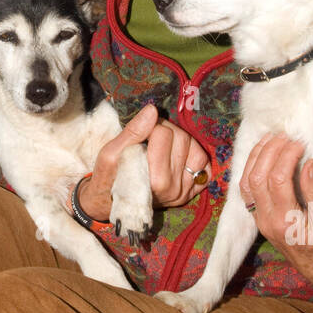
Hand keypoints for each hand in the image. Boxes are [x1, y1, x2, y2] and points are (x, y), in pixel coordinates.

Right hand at [80, 104, 211, 221]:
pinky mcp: (191, 192)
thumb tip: (152, 110)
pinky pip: (204, 164)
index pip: (163, 133)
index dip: (149, 126)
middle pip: (181, 138)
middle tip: (149, 138)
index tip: (139, 134)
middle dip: (165, 130)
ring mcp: (184, 192)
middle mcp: (173, 189)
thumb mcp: (110, 152)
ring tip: (162, 146)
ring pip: (196, 148)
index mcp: (153, 181)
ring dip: (180, 140)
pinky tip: (177, 156)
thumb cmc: (108, 176)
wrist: (110, 203)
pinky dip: (192, 154)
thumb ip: (132, 132)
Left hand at [238, 133, 312, 291]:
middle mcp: (266, 220)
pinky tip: (261, 156)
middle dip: (269, 152)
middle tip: (285, 136)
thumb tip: (309, 163)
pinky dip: (251, 170)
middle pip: (257, 178)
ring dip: (256, 158)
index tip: (300, 143)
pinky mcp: (259, 218)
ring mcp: (260, 220)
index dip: (287, 156)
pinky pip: (246, 191)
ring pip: (246, 183)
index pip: (278, 180)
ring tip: (270, 139)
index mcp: (285, 221)